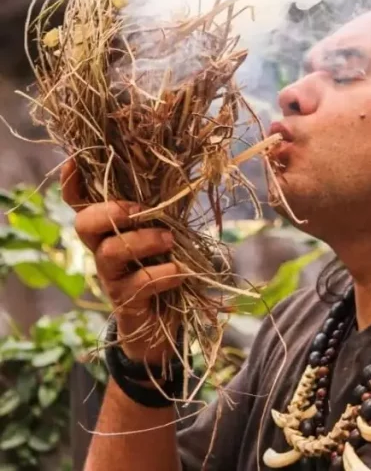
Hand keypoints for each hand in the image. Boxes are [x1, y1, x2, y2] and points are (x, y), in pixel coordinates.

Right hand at [62, 160, 183, 363]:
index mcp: (111, 228)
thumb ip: (164, 209)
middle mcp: (103, 249)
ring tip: (170, 241)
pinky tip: (180, 272)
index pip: (81, 202)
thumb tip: (184, 172)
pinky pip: (137, 284)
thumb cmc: (163, 265)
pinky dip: (162, 274)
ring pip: (109, 252)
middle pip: (85, 224)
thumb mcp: (163, 232)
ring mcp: (111, 277)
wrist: (163, 322)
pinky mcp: (125, 302)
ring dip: (143, 241)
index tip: (76, 161)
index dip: (73, 183)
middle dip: (110, 211)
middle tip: (142, 211)